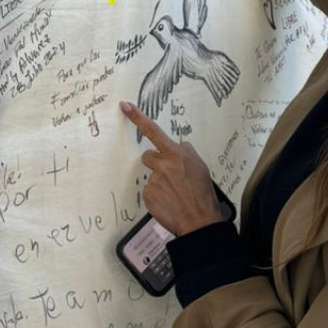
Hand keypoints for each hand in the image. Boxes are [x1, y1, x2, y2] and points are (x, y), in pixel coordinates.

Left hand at [120, 101, 226, 235]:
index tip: (125, 106)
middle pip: (149, 156)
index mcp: (177, 154)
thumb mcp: (200, 166)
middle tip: (172, 178)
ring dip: (161, 183)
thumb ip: (185, 153)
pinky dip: (158, 196)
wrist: (199, 220)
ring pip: (152, 176)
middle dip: (157, 164)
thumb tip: (178, 147)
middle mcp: (163, 164)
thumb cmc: (203, 194)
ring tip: (176, 194)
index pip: (153, 131)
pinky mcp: (148, 195)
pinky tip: (170, 202)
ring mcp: (153, 180)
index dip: (138, 117)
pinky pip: (150, 191)